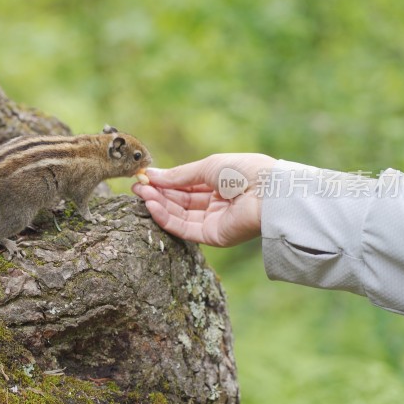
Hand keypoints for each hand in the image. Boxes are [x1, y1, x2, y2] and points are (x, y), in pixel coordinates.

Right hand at [132, 153, 275, 246]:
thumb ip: (179, 175)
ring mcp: (213, 221)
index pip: (185, 184)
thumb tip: (152, 175)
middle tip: (136, 186)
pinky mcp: (213, 237)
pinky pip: (184, 229)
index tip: (143, 177)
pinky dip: (167, 218)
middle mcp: (215, 204)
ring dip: (159, 204)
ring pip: (179, 214)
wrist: (268, 192)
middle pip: (180, 200)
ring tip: (141, 194)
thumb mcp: (208, 166)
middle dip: (158, 193)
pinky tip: (152, 206)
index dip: (164, 181)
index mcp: (218, 183)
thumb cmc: (244, 171)